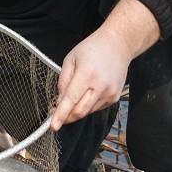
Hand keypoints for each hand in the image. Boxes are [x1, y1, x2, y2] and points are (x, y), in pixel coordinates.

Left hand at [50, 0, 159, 129]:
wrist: (118, 45)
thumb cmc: (92, 49)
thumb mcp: (70, 59)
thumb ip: (63, 81)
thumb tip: (59, 101)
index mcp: (87, 74)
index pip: (71, 99)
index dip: (61, 114)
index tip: (53, 126)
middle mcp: (100, 86)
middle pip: (79, 111)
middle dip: (65, 117)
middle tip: (54, 113)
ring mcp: (109, 93)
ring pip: (87, 112)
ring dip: (75, 110)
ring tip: (70, 99)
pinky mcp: (114, 98)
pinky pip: (96, 108)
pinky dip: (86, 105)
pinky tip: (86, 93)